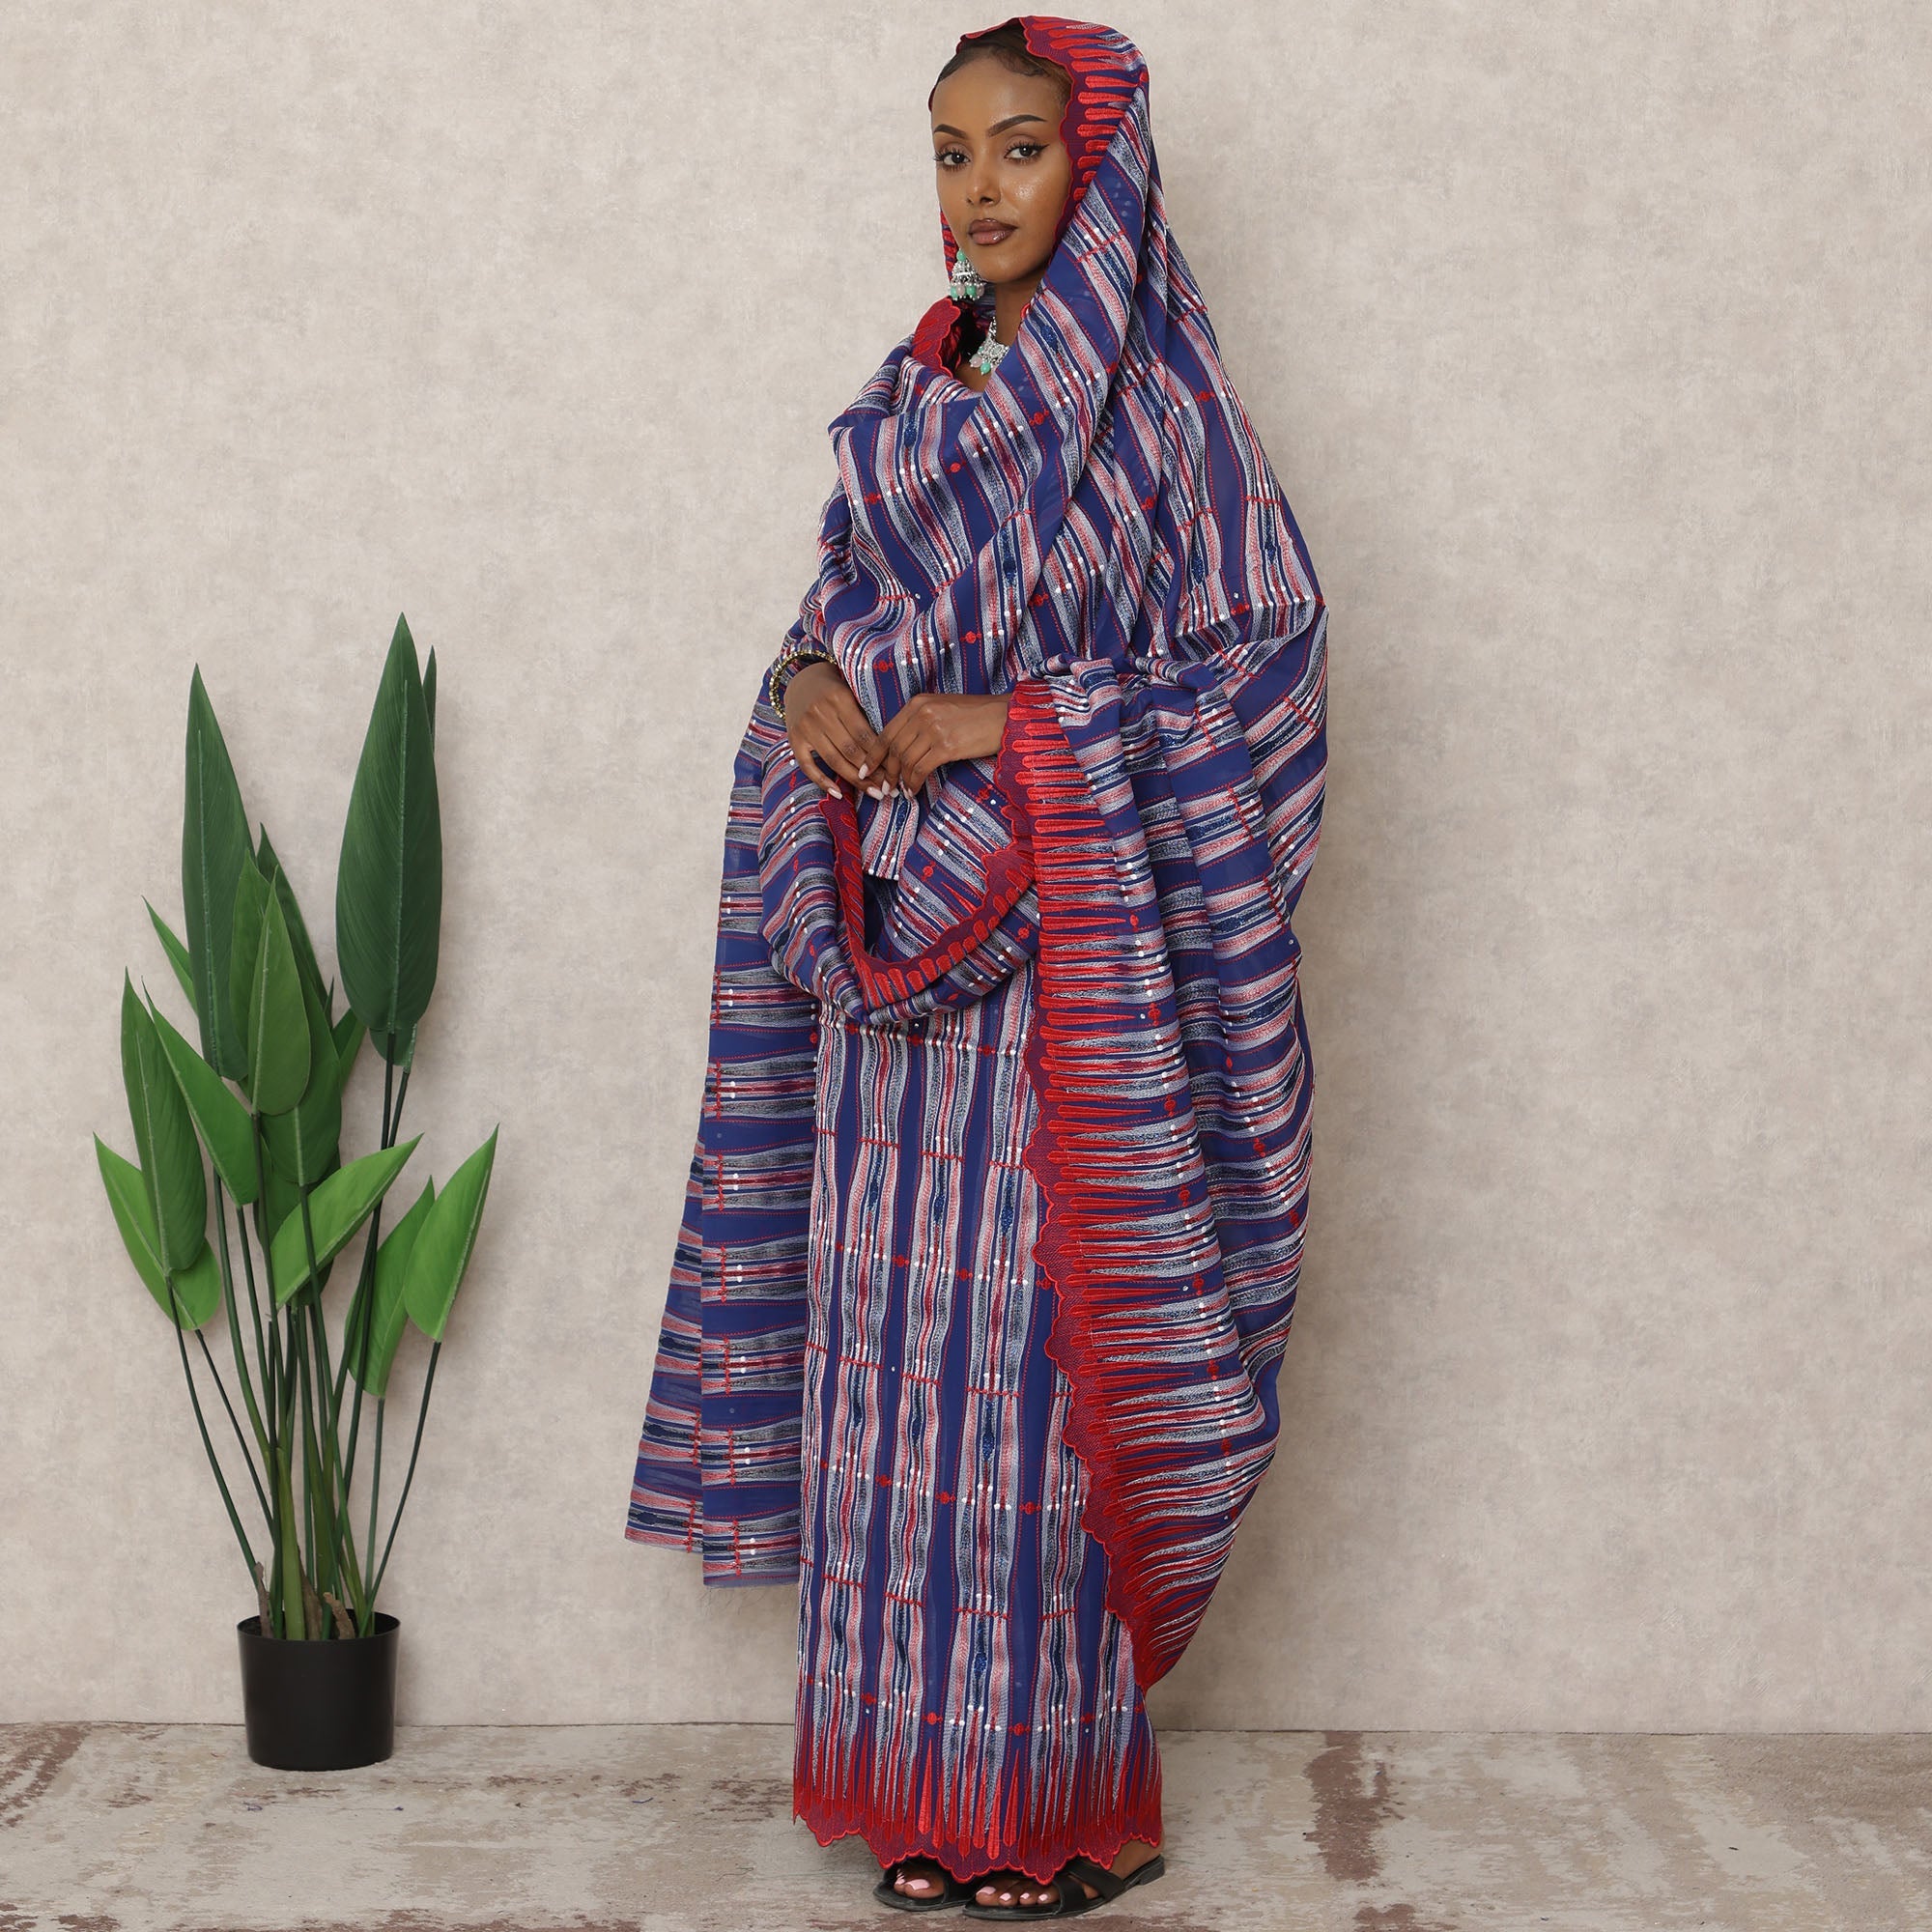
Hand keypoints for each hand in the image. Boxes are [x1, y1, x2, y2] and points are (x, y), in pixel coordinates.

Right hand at [781, 660, 886, 800]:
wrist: (801, 681)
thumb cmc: (835, 689)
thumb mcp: (852, 694)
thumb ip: (866, 716)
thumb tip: (890, 750)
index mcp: (839, 699)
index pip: (864, 735)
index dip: (880, 756)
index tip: (895, 771)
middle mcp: (820, 713)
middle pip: (851, 750)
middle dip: (872, 773)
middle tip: (889, 788)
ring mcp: (805, 728)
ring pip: (834, 761)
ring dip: (855, 781)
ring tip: (874, 793)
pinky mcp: (794, 740)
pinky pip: (808, 766)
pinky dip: (822, 781)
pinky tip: (838, 794)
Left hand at [874, 692, 1011, 796]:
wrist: (1006, 716)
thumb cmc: (978, 715)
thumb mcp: (943, 708)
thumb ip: (921, 720)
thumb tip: (902, 746)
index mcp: (918, 703)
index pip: (887, 731)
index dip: (874, 753)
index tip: (866, 768)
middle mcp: (922, 713)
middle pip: (893, 748)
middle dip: (885, 771)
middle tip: (884, 787)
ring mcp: (933, 729)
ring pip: (904, 760)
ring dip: (900, 780)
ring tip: (900, 792)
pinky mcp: (946, 746)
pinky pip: (920, 769)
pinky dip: (914, 783)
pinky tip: (914, 791)